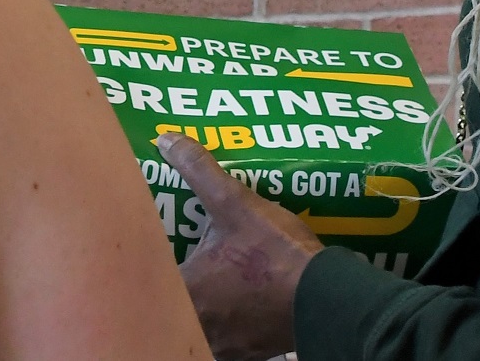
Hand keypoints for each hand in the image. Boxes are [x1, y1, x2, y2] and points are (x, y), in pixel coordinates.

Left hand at [158, 132, 323, 360]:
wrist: (328, 297)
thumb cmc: (276, 252)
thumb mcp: (236, 202)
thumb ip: (199, 169)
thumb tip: (167, 140)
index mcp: (187, 291)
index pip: (151, 281)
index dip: (152, 264)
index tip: (161, 248)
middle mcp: (201, 325)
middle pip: (174, 307)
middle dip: (177, 288)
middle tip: (188, 264)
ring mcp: (227, 345)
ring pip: (201, 328)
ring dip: (203, 309)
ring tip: (213, 284)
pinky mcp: (251, 353)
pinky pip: (228, 341)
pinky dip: (229, 326)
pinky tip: (239, 307)